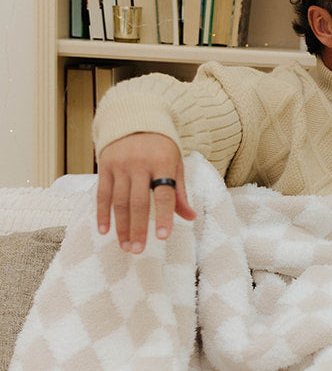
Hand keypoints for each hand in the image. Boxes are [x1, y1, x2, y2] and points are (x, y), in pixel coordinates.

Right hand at [96, 132, 195, 252]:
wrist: (135, 120)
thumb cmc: (161, 147)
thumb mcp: (175, 164)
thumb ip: (179, 192)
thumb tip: (190, 217)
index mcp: (162, 163)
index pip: (164, 194)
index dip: (164, 216)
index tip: (163, 237)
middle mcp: (140, 164)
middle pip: (138, 202)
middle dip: (138, 228)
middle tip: (137, 250)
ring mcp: (120, 165)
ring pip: (118, 201)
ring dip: (121, 226)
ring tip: (125, 246)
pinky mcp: (104, 166)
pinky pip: (102, 194)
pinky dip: (102, 213)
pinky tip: (104, 230)